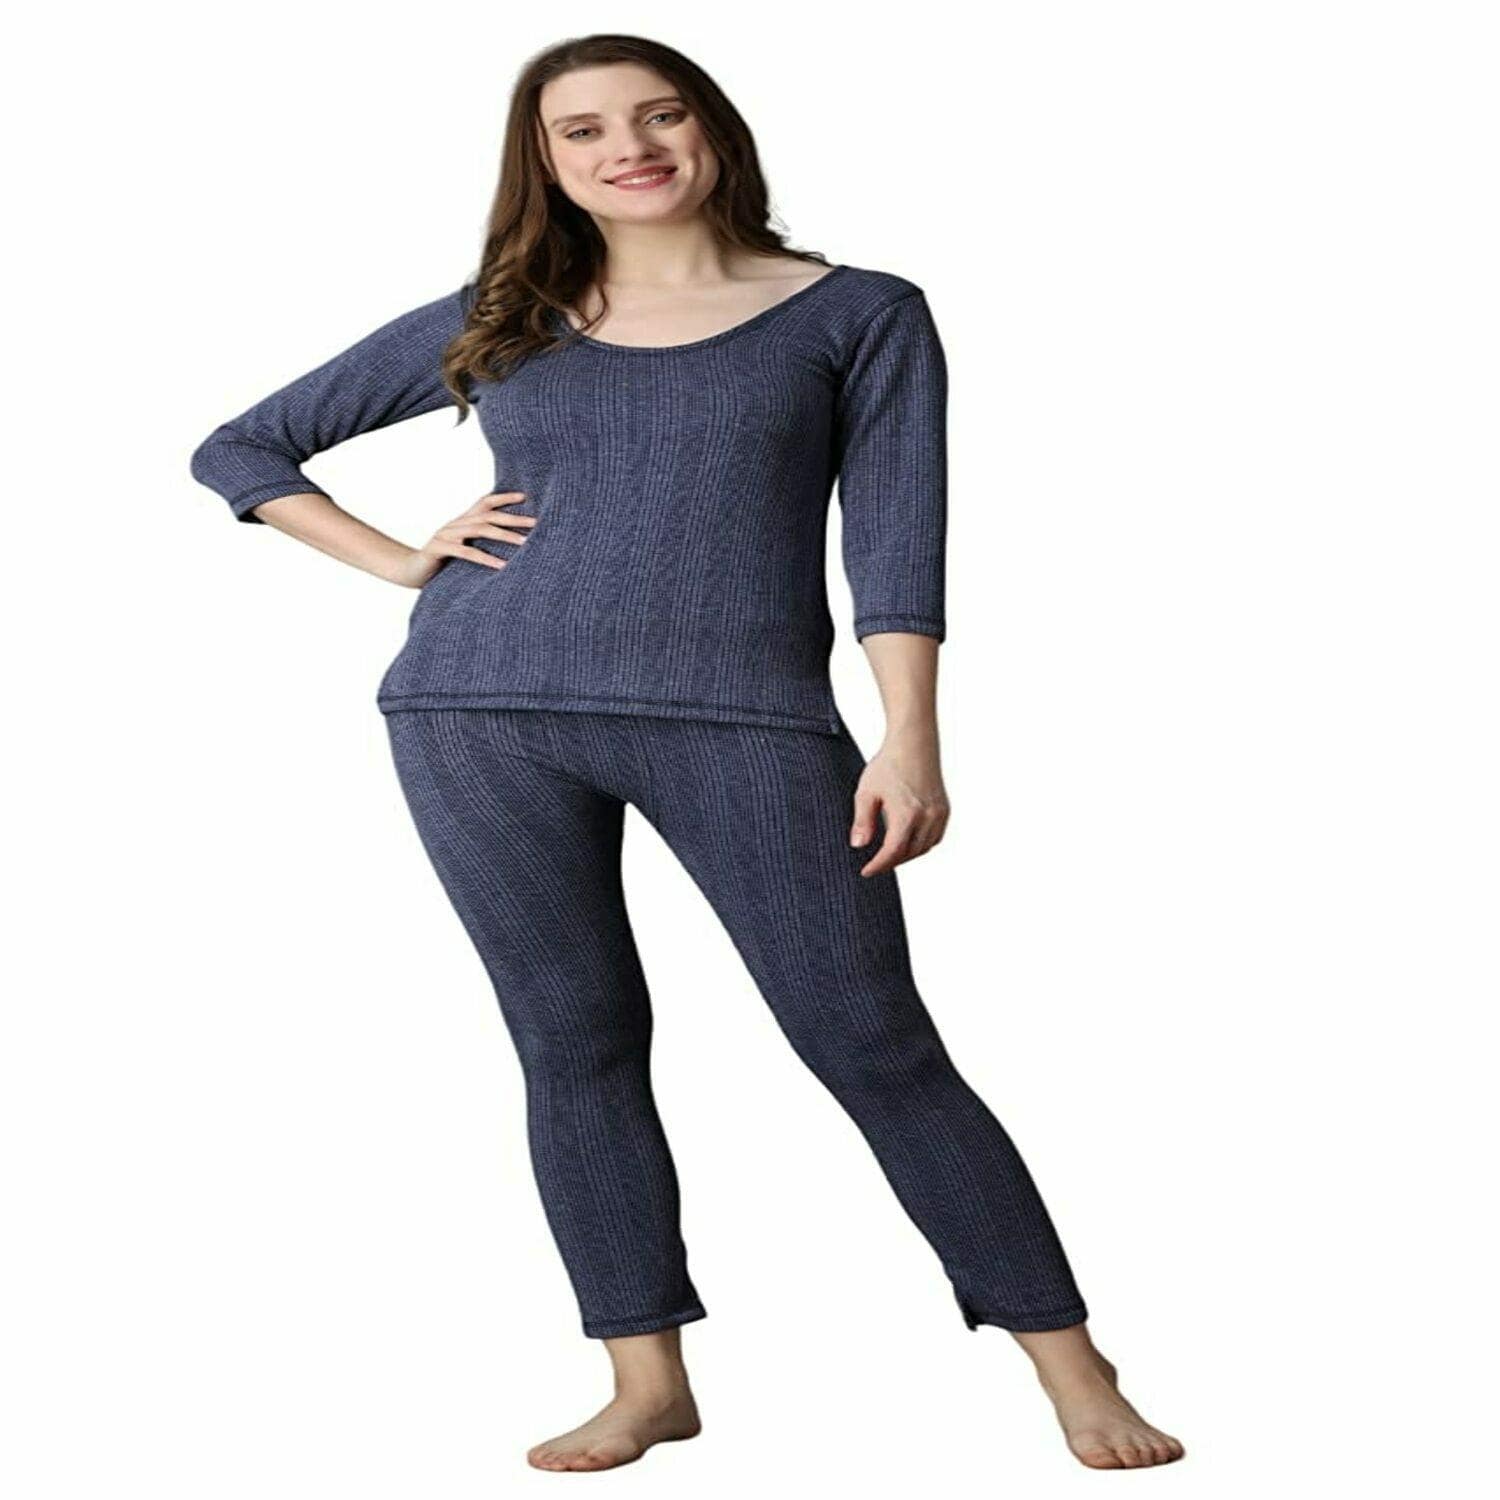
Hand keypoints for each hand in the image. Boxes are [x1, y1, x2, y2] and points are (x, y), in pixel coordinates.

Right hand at [387, 491, 537, 588]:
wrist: (408, 571)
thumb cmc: (441, 563)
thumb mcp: (463, 550)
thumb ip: (479, 544)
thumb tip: (510, 544)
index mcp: (462, 521)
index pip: (485, 502)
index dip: (504, 497)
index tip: (526, 497)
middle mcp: (455, 524)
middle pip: (489, 516)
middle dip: (514, 519)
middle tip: (537, 524)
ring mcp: (446, 534)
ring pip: (480, 530)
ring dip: (505, 536)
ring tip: (525, 544)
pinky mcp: (439, 549)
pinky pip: (466, 553)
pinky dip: (486, 559)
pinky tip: (502, 566)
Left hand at [849, 729, 950, 875]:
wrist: (913, 742)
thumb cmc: (888, 764)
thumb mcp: (867, 792)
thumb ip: (862, 821)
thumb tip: (858, 846)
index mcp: (907, 814)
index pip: (892, 852)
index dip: (878, 865)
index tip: (866, 871)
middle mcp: (927, 816)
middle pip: (909, 853)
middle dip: (891, 862)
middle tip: (875, 864)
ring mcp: (939, 814)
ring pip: (924, 848)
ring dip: (907, 855)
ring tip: (889, 855)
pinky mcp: (944, 809)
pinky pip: (934, 837)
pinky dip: (921, 845)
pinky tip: (908, 842)